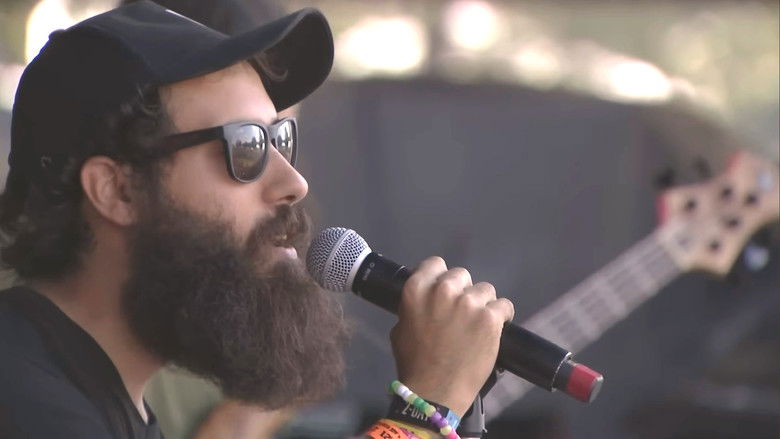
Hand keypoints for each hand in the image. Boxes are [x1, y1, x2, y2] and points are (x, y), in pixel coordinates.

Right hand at [390, 257, 514, 416]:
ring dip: (483, 305)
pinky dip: (501, 317)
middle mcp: (443, 290)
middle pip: (462, 275)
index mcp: (416, 289)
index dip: (442, 276)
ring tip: (478, 326)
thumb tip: (425, 300)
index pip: (436, 263)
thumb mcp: (401, 329)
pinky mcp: (490, 318)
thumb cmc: (414, 364)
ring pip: (485, 290)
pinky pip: (504, 306)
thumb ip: (414, 307)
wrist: (435, 392)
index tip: (447, 291)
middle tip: (462, 314)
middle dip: (463, 292)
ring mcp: (469, 303)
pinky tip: (495, 330)